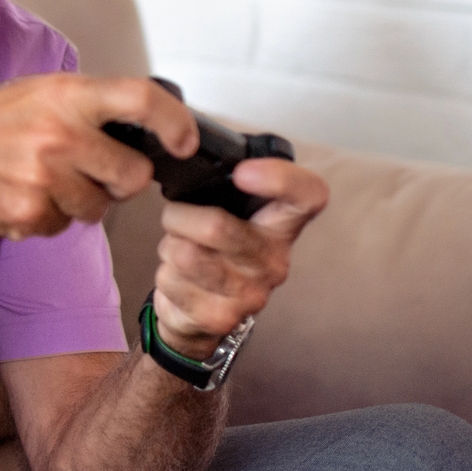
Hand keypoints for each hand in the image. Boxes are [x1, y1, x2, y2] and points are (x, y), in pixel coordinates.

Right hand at [0, 74, 198, 240]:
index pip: (141, 102)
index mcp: (63, 95)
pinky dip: (49, 217)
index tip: (184, 141)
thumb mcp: (32, 93)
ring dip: (81, 200)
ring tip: (41, 179)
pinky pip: (65, 226)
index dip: (174, 123)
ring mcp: (44, 179)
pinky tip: (20, 196)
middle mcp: (59, 135)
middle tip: (94, 170)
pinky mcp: (29, 215)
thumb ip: (84, 106)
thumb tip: (141, 129)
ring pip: (100, 207)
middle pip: (133, 175)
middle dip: (120, 179)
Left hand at [151, 156, 329, 361]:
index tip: (242, 172)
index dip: (280, 179)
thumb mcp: (227, 213)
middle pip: (217, 226)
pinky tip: (180, 278)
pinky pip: (171, 280)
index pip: (307, 195)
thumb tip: (187, 154)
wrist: (200, 314)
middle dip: (179, 217)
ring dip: (170, 246)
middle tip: (179, 219)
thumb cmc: (213, 251)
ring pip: (185, 253)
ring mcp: (250, 293)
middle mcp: (273, 259)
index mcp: (280, 224)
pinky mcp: (220, 316)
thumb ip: (222, 186)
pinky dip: (164, 273)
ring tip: (181, 250)